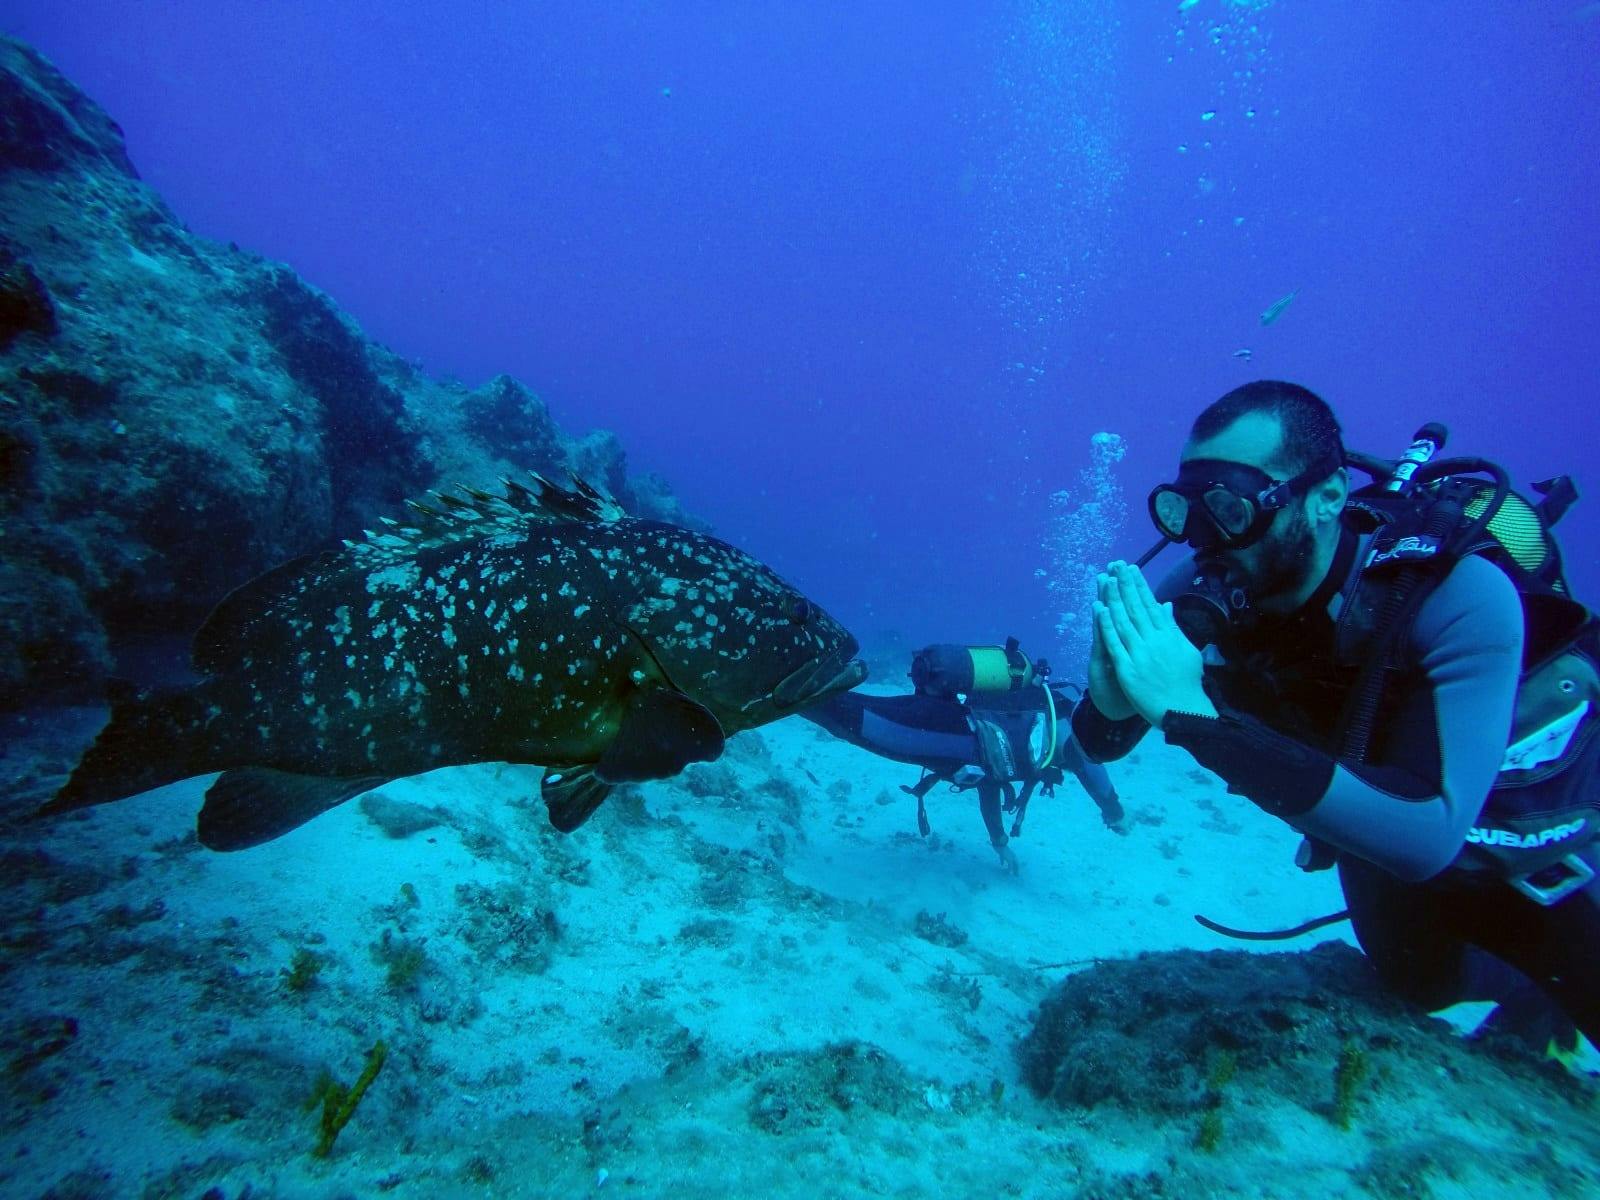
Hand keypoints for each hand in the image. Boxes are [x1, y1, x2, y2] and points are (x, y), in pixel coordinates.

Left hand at [1093, 561, 1216, 727]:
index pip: (1150, 605)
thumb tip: (1166, 605)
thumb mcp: (1185, 650)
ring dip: (1113, 600)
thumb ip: (1173, 628)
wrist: (1182, 710)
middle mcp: (1154, 641)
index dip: (1140, 586)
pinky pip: (1114, 645)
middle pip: (1135, 608)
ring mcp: (1139, 654)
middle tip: (1116, 565)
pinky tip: (1099, 610)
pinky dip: (1106, 627)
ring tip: (1105, 580)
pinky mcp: (1127, 669)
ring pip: (1123, 622)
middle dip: (1125, 585)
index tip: (1131, 568)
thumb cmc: (1187, 681)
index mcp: (1168, 635)